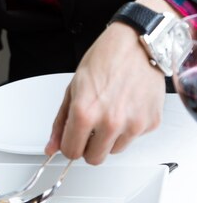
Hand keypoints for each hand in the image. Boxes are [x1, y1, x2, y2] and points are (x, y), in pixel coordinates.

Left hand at [45, 21, 165, 163]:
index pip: (71, 152)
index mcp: (85, 112)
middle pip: (94, 158)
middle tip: (91, 127)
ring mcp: (133, 124)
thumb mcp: (73, 87)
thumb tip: (52, 145)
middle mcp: (110, 122)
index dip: (70, 145)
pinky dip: (129, 127)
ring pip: (114, 150)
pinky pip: (134, 138)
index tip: (72, 139)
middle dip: (89, 146)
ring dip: (110, 137)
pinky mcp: (150, 123)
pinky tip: (127, 106)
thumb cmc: (105, 58)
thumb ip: (61, 121)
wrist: (136, 43)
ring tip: (111, 111)